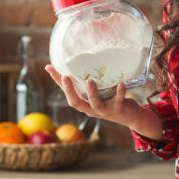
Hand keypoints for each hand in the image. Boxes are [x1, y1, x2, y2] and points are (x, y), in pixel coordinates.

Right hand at [44, 65, 162, 138]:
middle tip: (65, 76)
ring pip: (96, 104)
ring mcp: (104, 110)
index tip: (49, 67)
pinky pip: (118, 100)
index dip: (56, 81)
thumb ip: (87, 81)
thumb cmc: (110, 99)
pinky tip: (121, 84)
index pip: (66, 92)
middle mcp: (91, 109)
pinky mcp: (118, 109)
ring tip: (90, 80)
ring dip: (92, 93)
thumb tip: (79, 62)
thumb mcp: (96, 92)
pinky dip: (119, 92)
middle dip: (70, 91)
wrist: (129, 116)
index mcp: (83, 103)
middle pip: (76, 103)